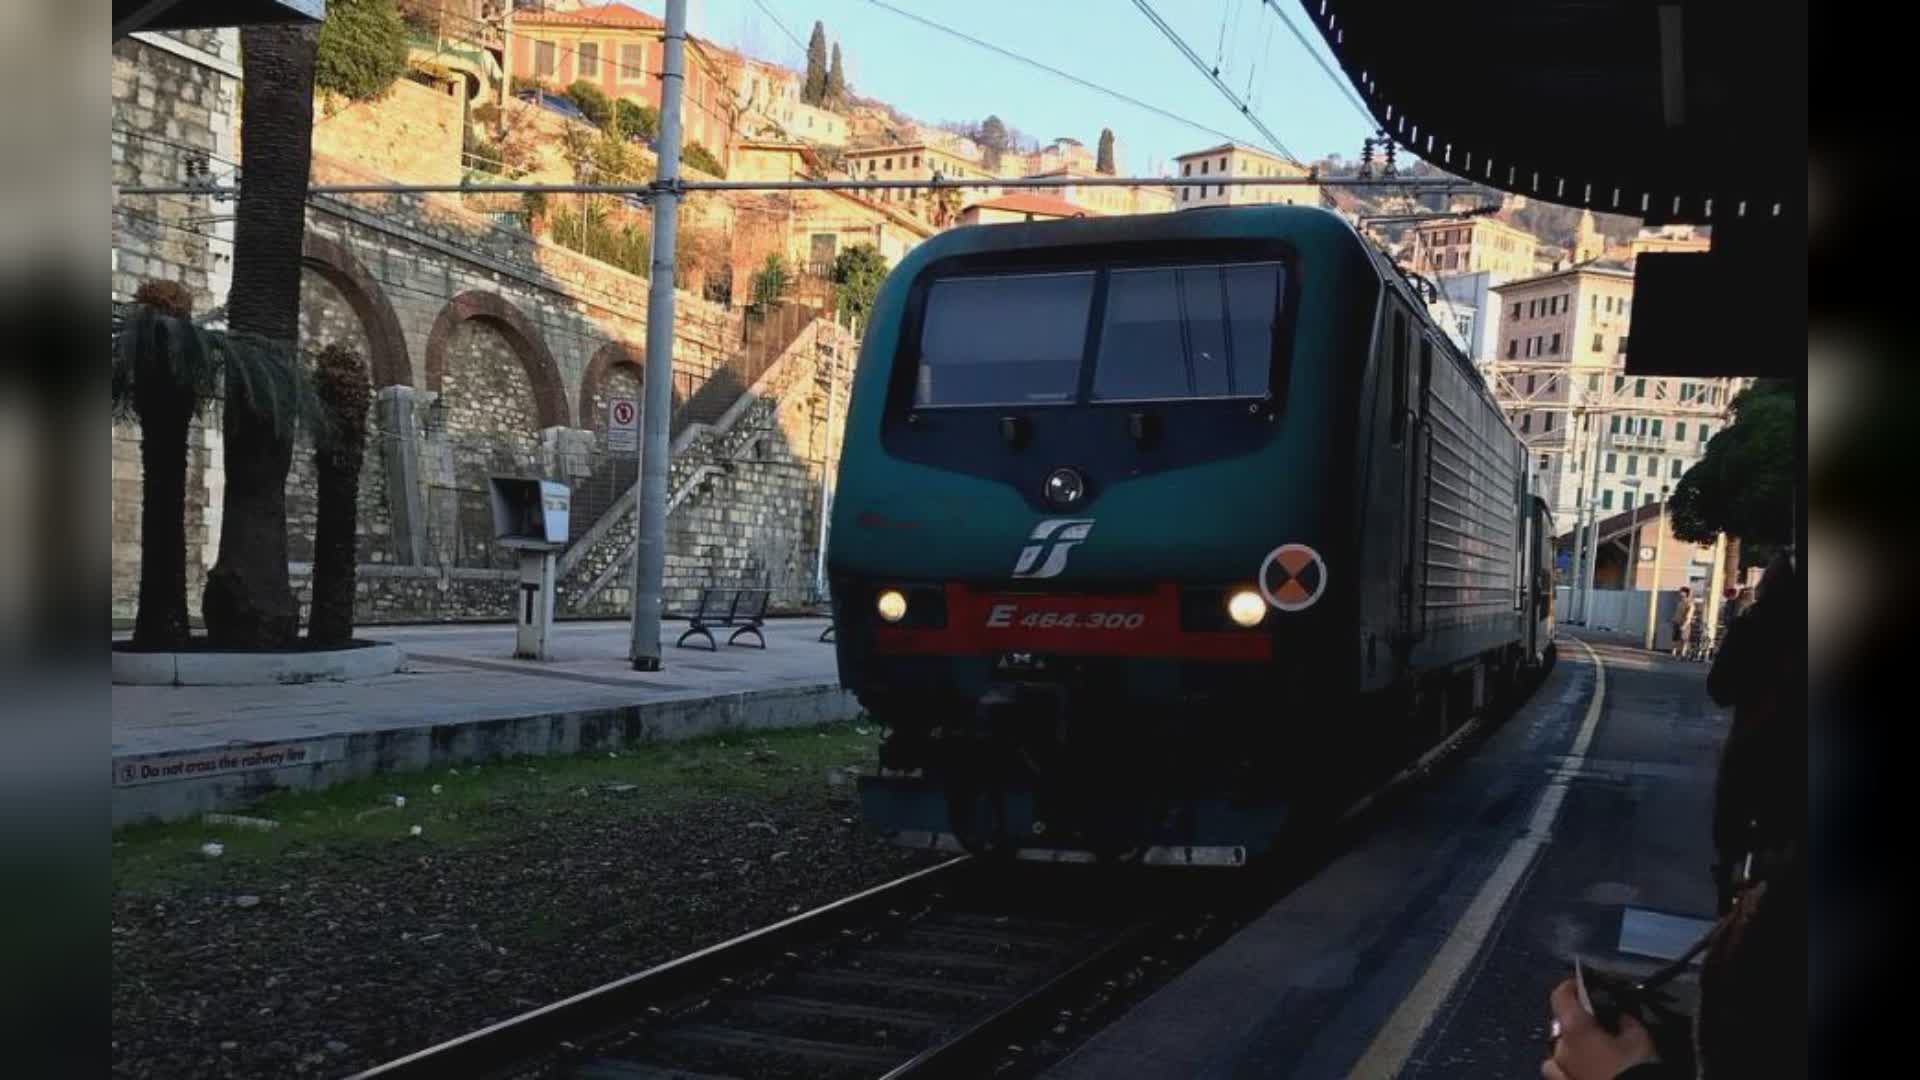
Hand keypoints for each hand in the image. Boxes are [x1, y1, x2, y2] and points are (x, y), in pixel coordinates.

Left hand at [1542, 978, 1659, 1079]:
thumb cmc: (1636, 1068)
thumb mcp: (1639, 1038)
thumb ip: (1625, 1020)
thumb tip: (1618, 1014)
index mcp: (1575, 1029)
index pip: (1560, 997)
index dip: (1569, 987)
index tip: (1580, 985)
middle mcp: (1560, 1049)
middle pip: (1562, 1027)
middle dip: (1577, 1024)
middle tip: (1599, 1026)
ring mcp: (1559, 1073)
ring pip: (1557, 1052)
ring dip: (1569, 1048)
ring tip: (1590, 1051)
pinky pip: (1557, 1073)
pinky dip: (1565, 1068)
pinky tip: (1578, 1070)